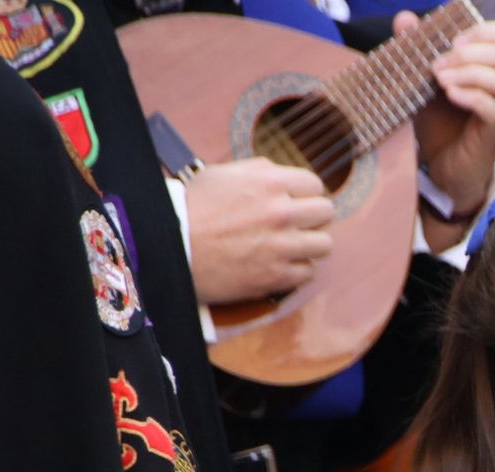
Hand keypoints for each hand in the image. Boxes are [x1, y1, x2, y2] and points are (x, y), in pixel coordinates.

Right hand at [183, 157, 333, 303]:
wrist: (169, 247)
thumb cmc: (191, 209)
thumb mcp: (222, 175)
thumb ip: (258, 172)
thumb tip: (281, 175)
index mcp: (270, 182)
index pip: (314, 184)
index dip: (305, 194)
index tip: (297, 203)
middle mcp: (281, 212)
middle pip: (325, 212)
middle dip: (312, 218)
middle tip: (296, 225)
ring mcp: (282, 246)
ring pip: (324, 244)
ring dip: (309, 245)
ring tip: (291, 246)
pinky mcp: (277, 276)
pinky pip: (308, 272)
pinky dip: (296, 270)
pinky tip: (278, 264)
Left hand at [394, 12, 494, 248]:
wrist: (441, 171)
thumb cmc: (440, 125)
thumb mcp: (426, 81)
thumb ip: (418, 48)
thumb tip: (404, 18)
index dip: (486, 30)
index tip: (453, 39)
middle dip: (471, 51)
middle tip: (439, 63)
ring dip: (470, 73)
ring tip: (440, 80)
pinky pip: (493, 109)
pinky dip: (470, 96)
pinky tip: (449, 95)